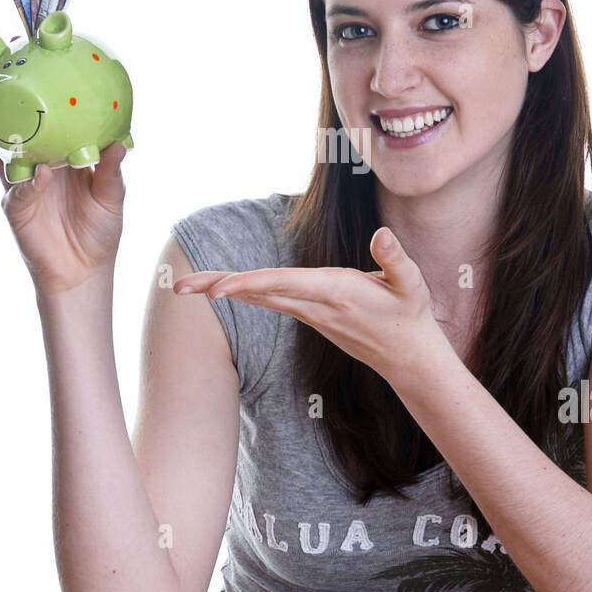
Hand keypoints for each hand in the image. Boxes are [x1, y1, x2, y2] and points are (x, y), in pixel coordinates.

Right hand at [0, 35, 128, 294]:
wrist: (84, 273)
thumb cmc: (99, 231)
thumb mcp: (112, 196)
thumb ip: (110, 169)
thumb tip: (120, 142)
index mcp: (60, 150)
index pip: (45, 112)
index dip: (37, 85)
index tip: (33, 53)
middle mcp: (36, 159)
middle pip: (11, 119)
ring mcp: (21, 180)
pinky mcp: (15, 205)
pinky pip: (18, 187)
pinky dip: (26, 177)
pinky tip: (33, 169)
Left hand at [172, 226, 443, 381]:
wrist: (409, 358)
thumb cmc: (411, 316)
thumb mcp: (412, 284)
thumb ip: (395, 258)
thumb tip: (381, 233)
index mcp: (336, 293)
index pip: (284, 284)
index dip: (249, 284)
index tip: (218, 289)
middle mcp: (316, 305)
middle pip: (260, 293)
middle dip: (219, 287)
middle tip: (179, 286)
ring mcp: (310, 313)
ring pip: (260, 298)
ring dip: (224, 289)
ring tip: (187, 285)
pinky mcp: (310, 315)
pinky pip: (270, 302)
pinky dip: (244, 293)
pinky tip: (222, 289)